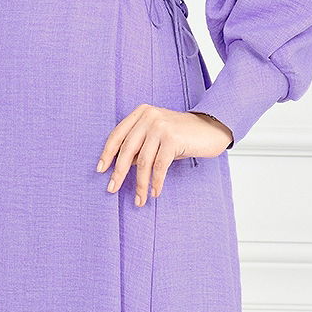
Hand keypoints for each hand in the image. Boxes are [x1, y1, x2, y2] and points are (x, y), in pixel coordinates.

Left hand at [95, 106, 232, 206]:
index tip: (101, 170)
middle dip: (118, 172)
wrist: (211, 128)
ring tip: (139, 199)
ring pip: (143, 162)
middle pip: (127, 149)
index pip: (117, 134)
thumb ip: (140, 145)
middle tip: (112, 189)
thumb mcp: (157, 135)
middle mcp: (149, 116)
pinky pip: (159, 166)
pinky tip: (154, 192)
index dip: (107, 153)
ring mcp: (161, 127)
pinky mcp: (173, 139)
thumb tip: (120, 167)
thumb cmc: (182, 134)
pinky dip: (156, 182)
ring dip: (140, 184)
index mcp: (141, 112)